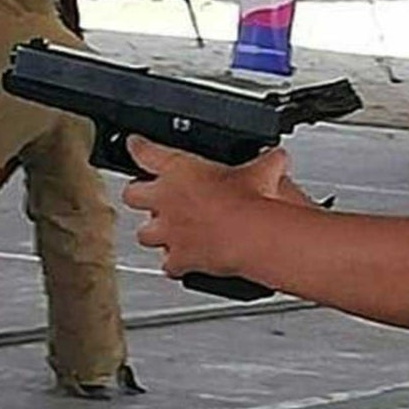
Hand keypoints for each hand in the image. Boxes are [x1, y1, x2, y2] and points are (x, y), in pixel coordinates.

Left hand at [123, 136, 311, 280]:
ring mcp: (169, 231)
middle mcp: (166, 199)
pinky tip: (183, 262)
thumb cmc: (250, 200)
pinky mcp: (179, 259)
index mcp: (178, 169)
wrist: (251, 236)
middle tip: (148, 195)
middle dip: (139, 194)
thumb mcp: (264, 170)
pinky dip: (175, 264)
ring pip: (143, 233)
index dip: (138, 146)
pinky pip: (169, 264)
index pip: (145, 151)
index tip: (135, 144)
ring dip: (153, 232)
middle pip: (131, 194)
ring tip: (164, 232)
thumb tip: (276, 157)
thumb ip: (267, 160)